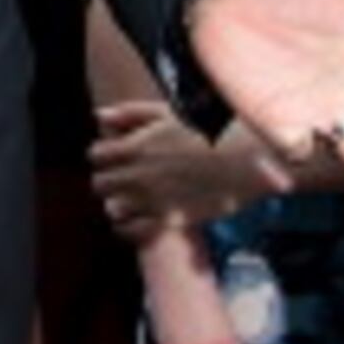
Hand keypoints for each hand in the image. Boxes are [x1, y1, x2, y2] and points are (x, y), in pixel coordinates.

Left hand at [90, 99, 285, 242]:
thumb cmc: (210, 129)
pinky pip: (132, 232)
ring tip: (132, 197)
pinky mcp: (170, 220)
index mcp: (136, 147)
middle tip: (124, 175)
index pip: (95, 155)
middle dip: (108, 178)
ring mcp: (153, 201)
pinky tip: (138, 218)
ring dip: (118, 202)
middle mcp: (139, 176)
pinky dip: (129, 226)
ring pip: (112, 209)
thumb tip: (99, 116)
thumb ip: (131, 114)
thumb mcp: (169, 111)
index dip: (104, 153)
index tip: (116, 154)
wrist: (248, 157)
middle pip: (100, 184)